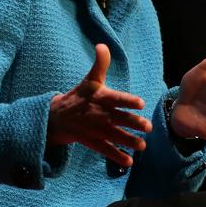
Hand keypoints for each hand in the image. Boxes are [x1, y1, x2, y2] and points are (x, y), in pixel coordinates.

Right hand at [48, 44, 152, 166]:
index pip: (117, 99)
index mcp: (102, 98)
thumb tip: (102, 45)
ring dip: (129, 142)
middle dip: (134, 124)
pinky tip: (129, 162)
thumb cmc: (80, 96)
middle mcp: (101, 115)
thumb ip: (100, 63)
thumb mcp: (90, 79)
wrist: (57, 117)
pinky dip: (117, 157)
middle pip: (120, 119)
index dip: (128, 101)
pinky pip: (106, 150)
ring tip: (142, 146)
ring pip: (116, 136)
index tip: (141, 103)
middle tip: (148, 127)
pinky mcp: (94, 142)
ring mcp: (97, 130)